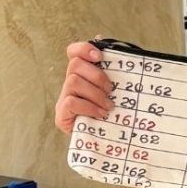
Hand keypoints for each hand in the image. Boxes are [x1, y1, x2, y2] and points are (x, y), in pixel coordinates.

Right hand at [58, 42, 162, 187]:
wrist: (118, 148)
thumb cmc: (122, 116)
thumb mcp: (124, 92)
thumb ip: (119, 69)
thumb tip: (106, 40)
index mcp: (85, 74)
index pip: (74, 52)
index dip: (84, 49)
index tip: (101, 57)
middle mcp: (72, 84)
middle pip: (75, 65)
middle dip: (97, 77)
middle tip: (111, 91)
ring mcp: (65, 100)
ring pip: (73, 82)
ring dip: (95, 94)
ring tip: (108, 107)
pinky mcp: (63, 117)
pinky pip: (70, 102)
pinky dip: (88, 107)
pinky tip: (101, 115)